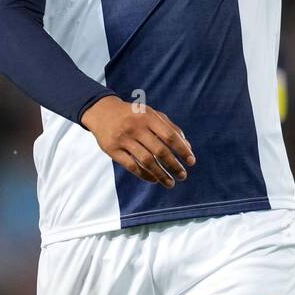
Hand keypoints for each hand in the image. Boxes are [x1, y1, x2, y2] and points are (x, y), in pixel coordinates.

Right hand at [81, 97, 195, 187]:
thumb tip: (188, 147)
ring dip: (161, 174)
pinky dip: (144, 175)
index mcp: (148, 117)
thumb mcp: (151, 114)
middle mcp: (135, 127)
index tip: (192, 162)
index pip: (169, 136)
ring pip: (146, 161)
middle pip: (159, 151)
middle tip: (183, 176)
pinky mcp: (112, 150)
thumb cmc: (134, 114)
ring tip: (171, 183)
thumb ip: (170, 128)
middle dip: (174, 165)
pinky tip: (154, 180)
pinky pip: (131, 166)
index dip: (182, 150)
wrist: (102, 111)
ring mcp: (123, 139)